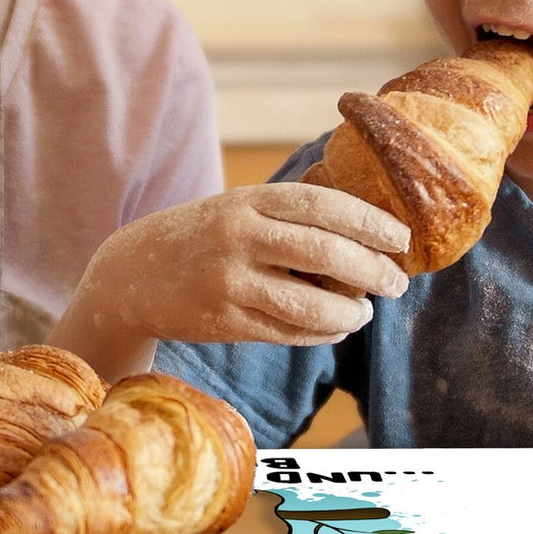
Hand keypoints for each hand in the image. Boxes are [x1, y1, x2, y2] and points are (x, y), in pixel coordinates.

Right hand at [51, 183, 410, 378]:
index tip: (400, 238)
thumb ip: (288, 216)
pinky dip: (320, 333)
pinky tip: (335, 328)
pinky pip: (287, 332)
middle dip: (371, 270)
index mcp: (247, 200)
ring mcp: (229, 281)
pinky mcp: (224, 321)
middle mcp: (238, 236)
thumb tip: (366, 236)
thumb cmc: (202, 236)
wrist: (132, 271)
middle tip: (396, 282)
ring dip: (349, 312)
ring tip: (365, 313)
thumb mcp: (238, 208)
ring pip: (309, 303)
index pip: (322, 204)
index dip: (368, 221)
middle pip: (324, 253)